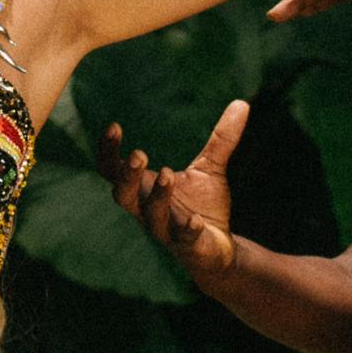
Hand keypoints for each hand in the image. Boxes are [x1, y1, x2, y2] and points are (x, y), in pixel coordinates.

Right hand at [100, 102, 243, 272]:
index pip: (112, 171)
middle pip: (122, 195)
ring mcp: (166, 231)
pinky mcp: (188, 247)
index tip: (114, 126)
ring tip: (167, 174)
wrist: (218, 250)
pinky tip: (196, 220)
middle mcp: (147, 210)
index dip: (108, 151)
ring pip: (151, 217)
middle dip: (127, 176)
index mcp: (143, 189)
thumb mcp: (211, 168)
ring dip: (157, 196)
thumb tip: (243, 103)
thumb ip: (221, 139)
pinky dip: (188, 229)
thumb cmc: (203, 207)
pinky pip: (183, 239)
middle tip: (138, 155)